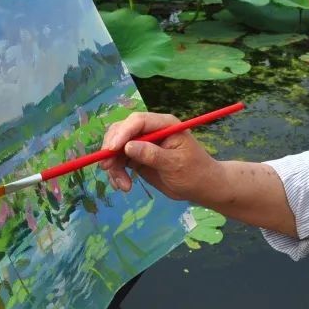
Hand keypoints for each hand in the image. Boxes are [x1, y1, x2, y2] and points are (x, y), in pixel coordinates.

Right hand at [98, 111, 224, 203]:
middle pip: (121, 131)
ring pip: (116, 148)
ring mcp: (142, 144)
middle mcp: (150, 130)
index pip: (138, 121)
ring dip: (113, 166)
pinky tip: (123, 186)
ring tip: (123, 186)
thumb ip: (152, 154)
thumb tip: (128, 147)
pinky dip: (116, 173)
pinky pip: (119, 161)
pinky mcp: (137, 158)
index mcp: (164, 124)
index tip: (112, 150)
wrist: (200, 187)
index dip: (122, 133)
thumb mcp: (175, 164)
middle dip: (112, 150)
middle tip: (108, 168)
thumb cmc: (195, 172)